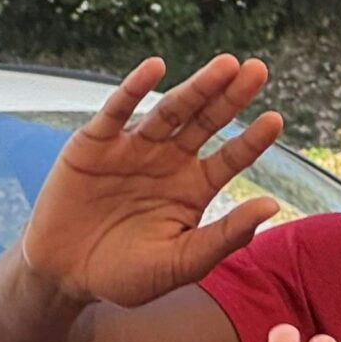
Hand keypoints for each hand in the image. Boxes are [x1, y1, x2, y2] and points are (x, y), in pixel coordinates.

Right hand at [17, 55, 285, 305]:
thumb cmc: (127, 275)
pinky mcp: (95, 142)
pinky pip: (117, 110)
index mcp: (193, 187)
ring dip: (197, 87)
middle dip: (231, 96)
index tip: (276, 120)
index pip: (231, 158)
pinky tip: (156, 68)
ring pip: (170, 110)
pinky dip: (135, 88)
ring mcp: (133, 148)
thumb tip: (272, 205)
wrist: (64, 276)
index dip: (252, 140)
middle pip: (206, 121)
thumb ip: (226, 235)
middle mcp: (168, 161)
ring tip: (226, 65)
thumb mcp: (183, 262)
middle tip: (257, 70)